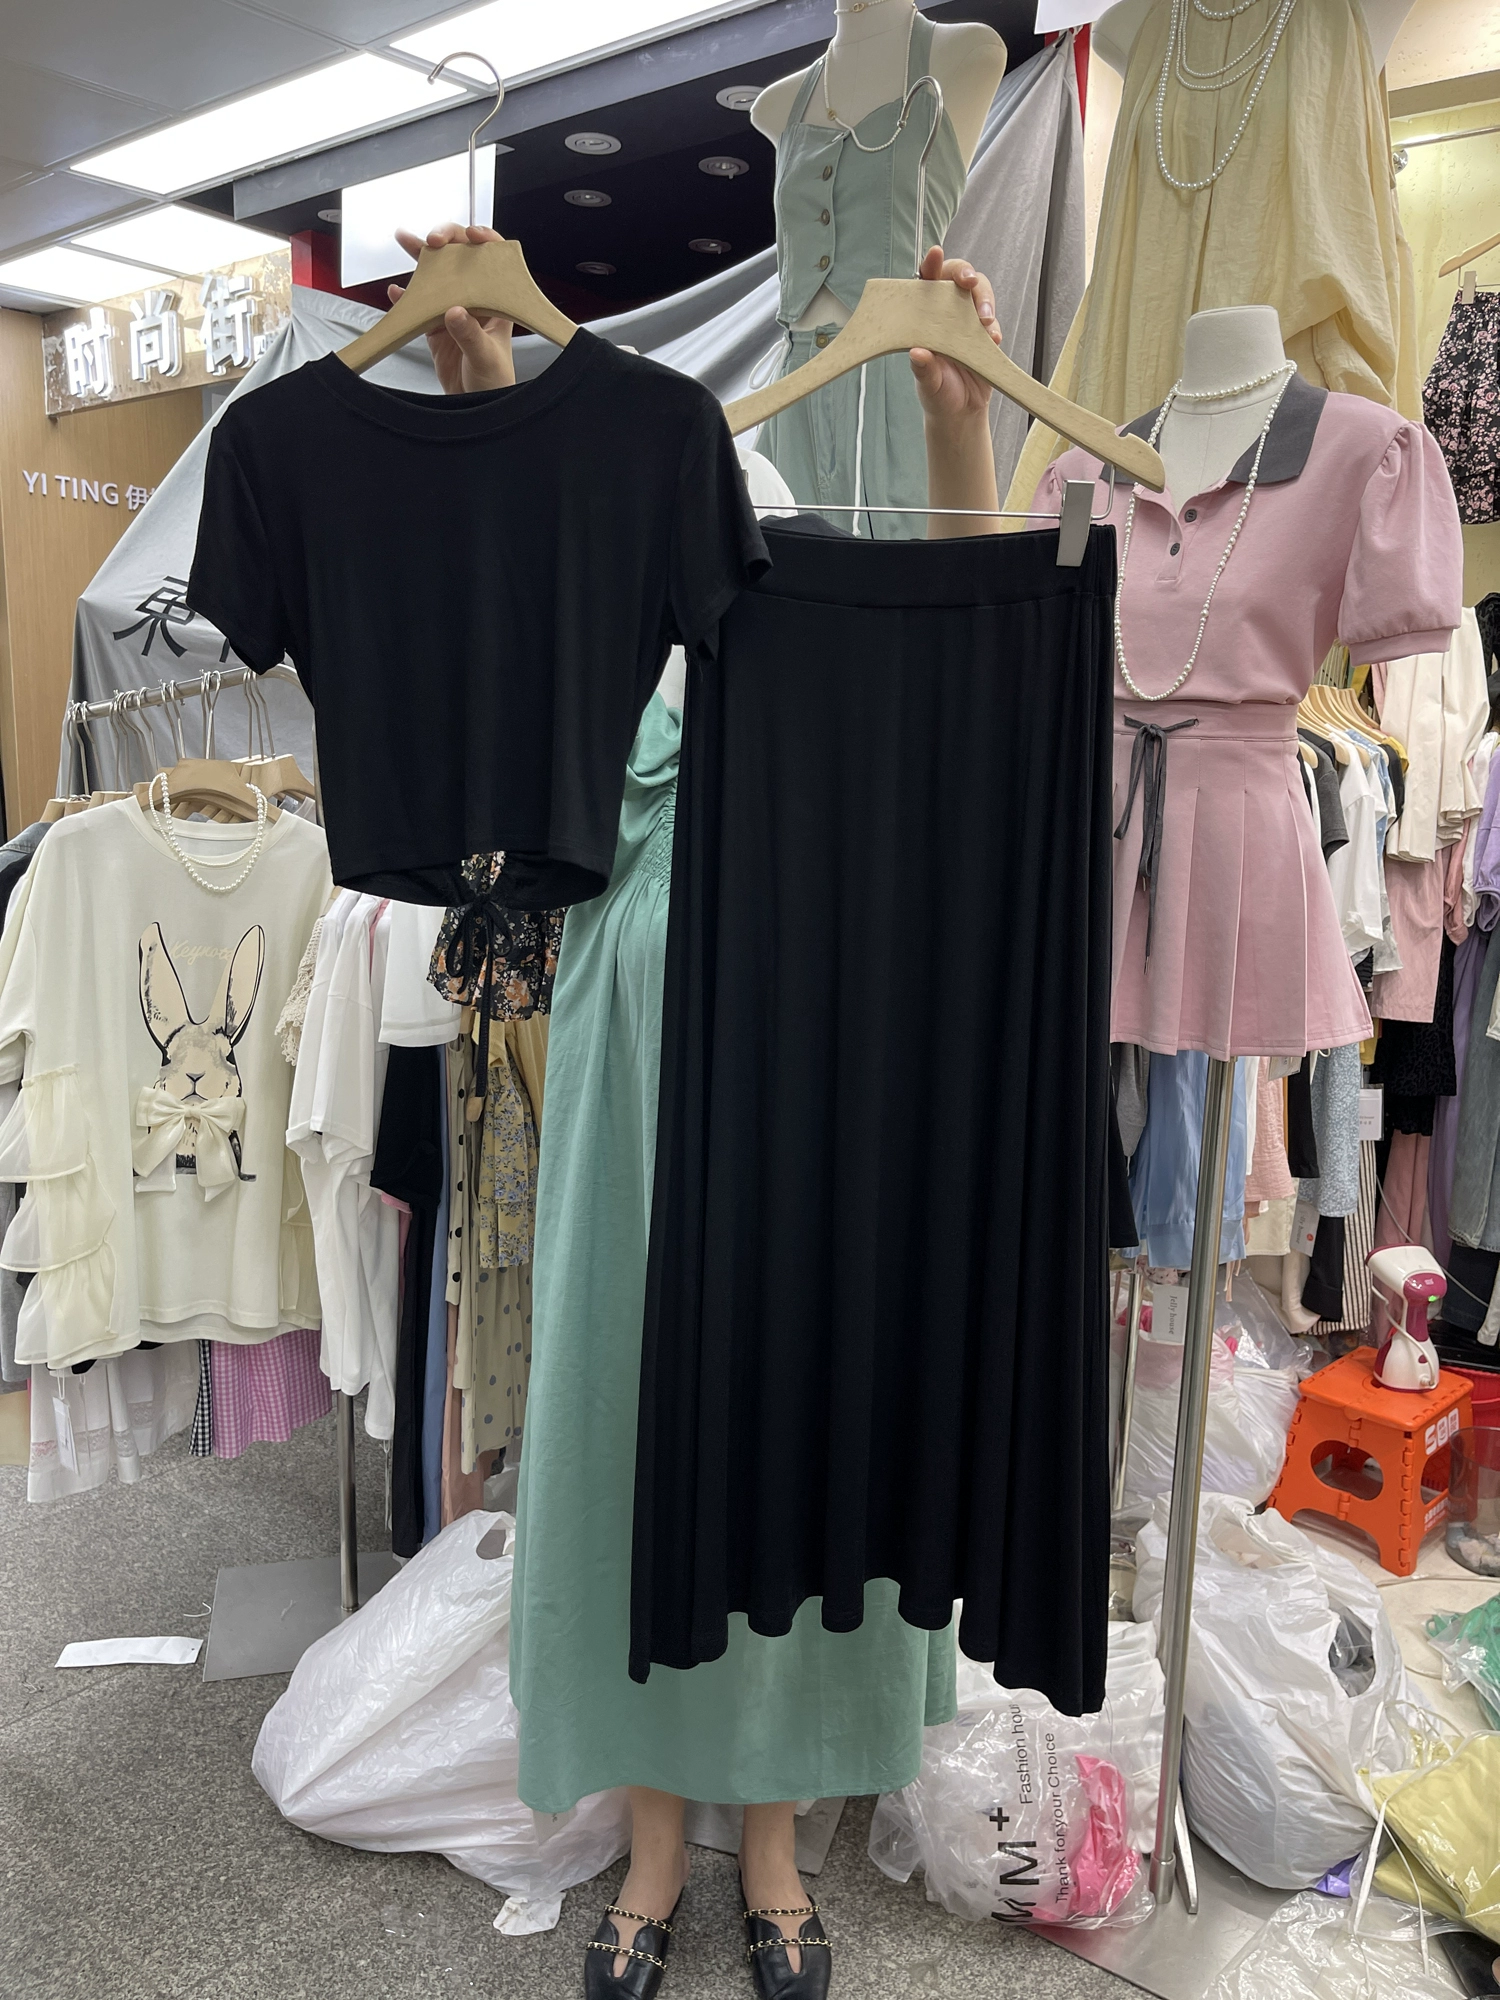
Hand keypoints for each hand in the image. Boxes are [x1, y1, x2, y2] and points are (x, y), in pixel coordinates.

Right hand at [389, 223, 514, 393]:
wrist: (477, 407)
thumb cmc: (495, 382)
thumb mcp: (486, 357)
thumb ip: (471, 335)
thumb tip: (454, 312)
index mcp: (496, 302)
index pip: (493, 260)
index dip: (483, 240)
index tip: (469, 234)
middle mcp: (475, 300)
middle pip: (460, 259)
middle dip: (445, 241)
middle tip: (431, 239)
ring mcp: (454, 311)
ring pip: (437, 276)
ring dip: (421, 258)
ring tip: (406, 239)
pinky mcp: (436, 327)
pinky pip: (419, 304)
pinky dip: (406, 296)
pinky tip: (396, 291)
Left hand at [909, 246, 999, 428]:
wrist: (961, 414)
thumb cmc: (937, 393)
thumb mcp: (928, 385)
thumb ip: (924, 370)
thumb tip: (917, 354)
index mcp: (923, 316)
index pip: (926, 282)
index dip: (931, 264)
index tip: (936, 253)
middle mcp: (946, 312)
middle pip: (959, 277)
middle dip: (966, 275)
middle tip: (970, 283)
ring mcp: (968, 320)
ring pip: (980, 293)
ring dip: (985, 301)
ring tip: (986, 323)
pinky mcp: (986, 332)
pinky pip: (994, 321)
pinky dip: (994, 328)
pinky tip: (992, 340)